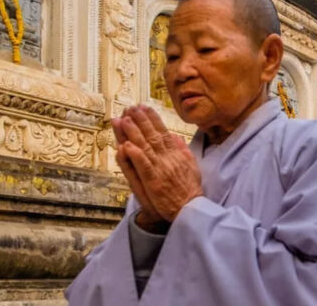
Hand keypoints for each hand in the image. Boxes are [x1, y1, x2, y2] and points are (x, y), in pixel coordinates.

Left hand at [115, 105, 202, 220]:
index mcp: (176, 154)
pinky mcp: (154, 182)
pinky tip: (126, 146)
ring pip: (145, 147)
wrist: (190, 209)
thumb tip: (176, 137)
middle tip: (130, 108)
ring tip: (124, 120)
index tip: (144, 107)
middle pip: (152, 135)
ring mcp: (161, 170)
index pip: (162, 132)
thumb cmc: (190, 190)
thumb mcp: (192, 166)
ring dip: (133, 133)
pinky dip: (135, 156)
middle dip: (140, 120)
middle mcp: (168, 159)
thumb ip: (182, 150)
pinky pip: (143, 166)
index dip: (152, 119)